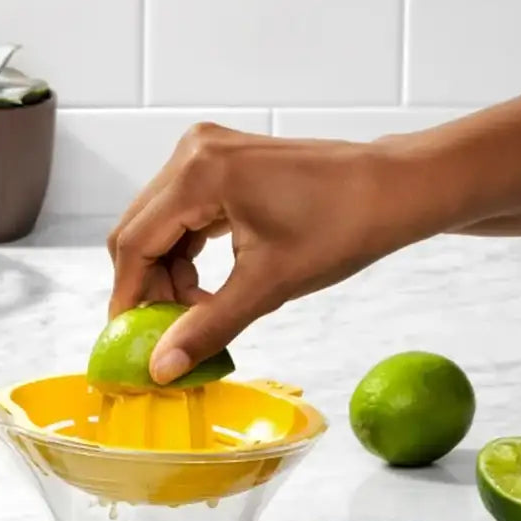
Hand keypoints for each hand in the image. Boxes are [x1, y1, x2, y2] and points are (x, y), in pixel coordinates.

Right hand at [106, 123, 424, 383]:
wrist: (393, 190)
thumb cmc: (343, 227)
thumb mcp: (268, 284)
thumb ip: (207, 327)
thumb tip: (162, 367)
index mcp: (199, 173)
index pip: (135, 243)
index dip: (128, 297)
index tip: (130, 339)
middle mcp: (193, 153)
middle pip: (139, 231)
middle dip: (148, 287)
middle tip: (167, 332)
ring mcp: (207, 153)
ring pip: (160, 226)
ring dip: (169, 274)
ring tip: (200, 312)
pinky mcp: (222, 163)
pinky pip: (183, 215)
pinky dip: (187, 255)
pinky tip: (209, 289)